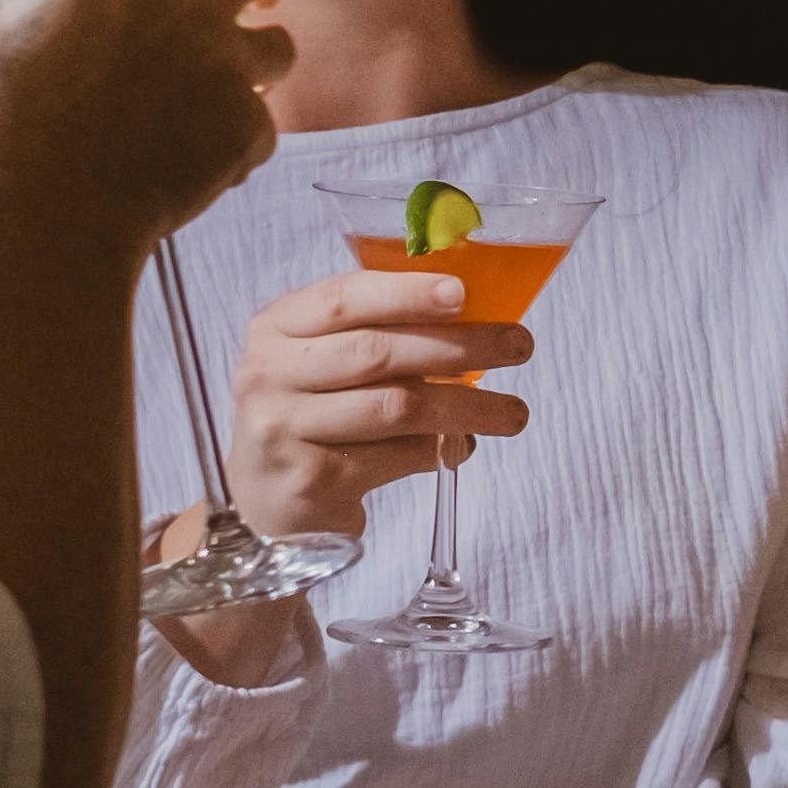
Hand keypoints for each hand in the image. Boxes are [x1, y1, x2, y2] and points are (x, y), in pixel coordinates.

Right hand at [222, 263, 534, 543]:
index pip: (344, 298)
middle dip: (460, 346)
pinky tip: (462, 447)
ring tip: (513, 412)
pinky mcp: (310, 479)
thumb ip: (381, 328)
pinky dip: (440, 451)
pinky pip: (394, 457)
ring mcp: (283, 429)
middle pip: (377, 352)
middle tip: (518, 345)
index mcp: (277, 327)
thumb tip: (478, 310)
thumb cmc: (317, 409)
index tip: (464, 293)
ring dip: (467, 406)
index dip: (407, 293)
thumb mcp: (328, 356)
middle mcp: (269, 373)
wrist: (270, 495)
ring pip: (396, 408)